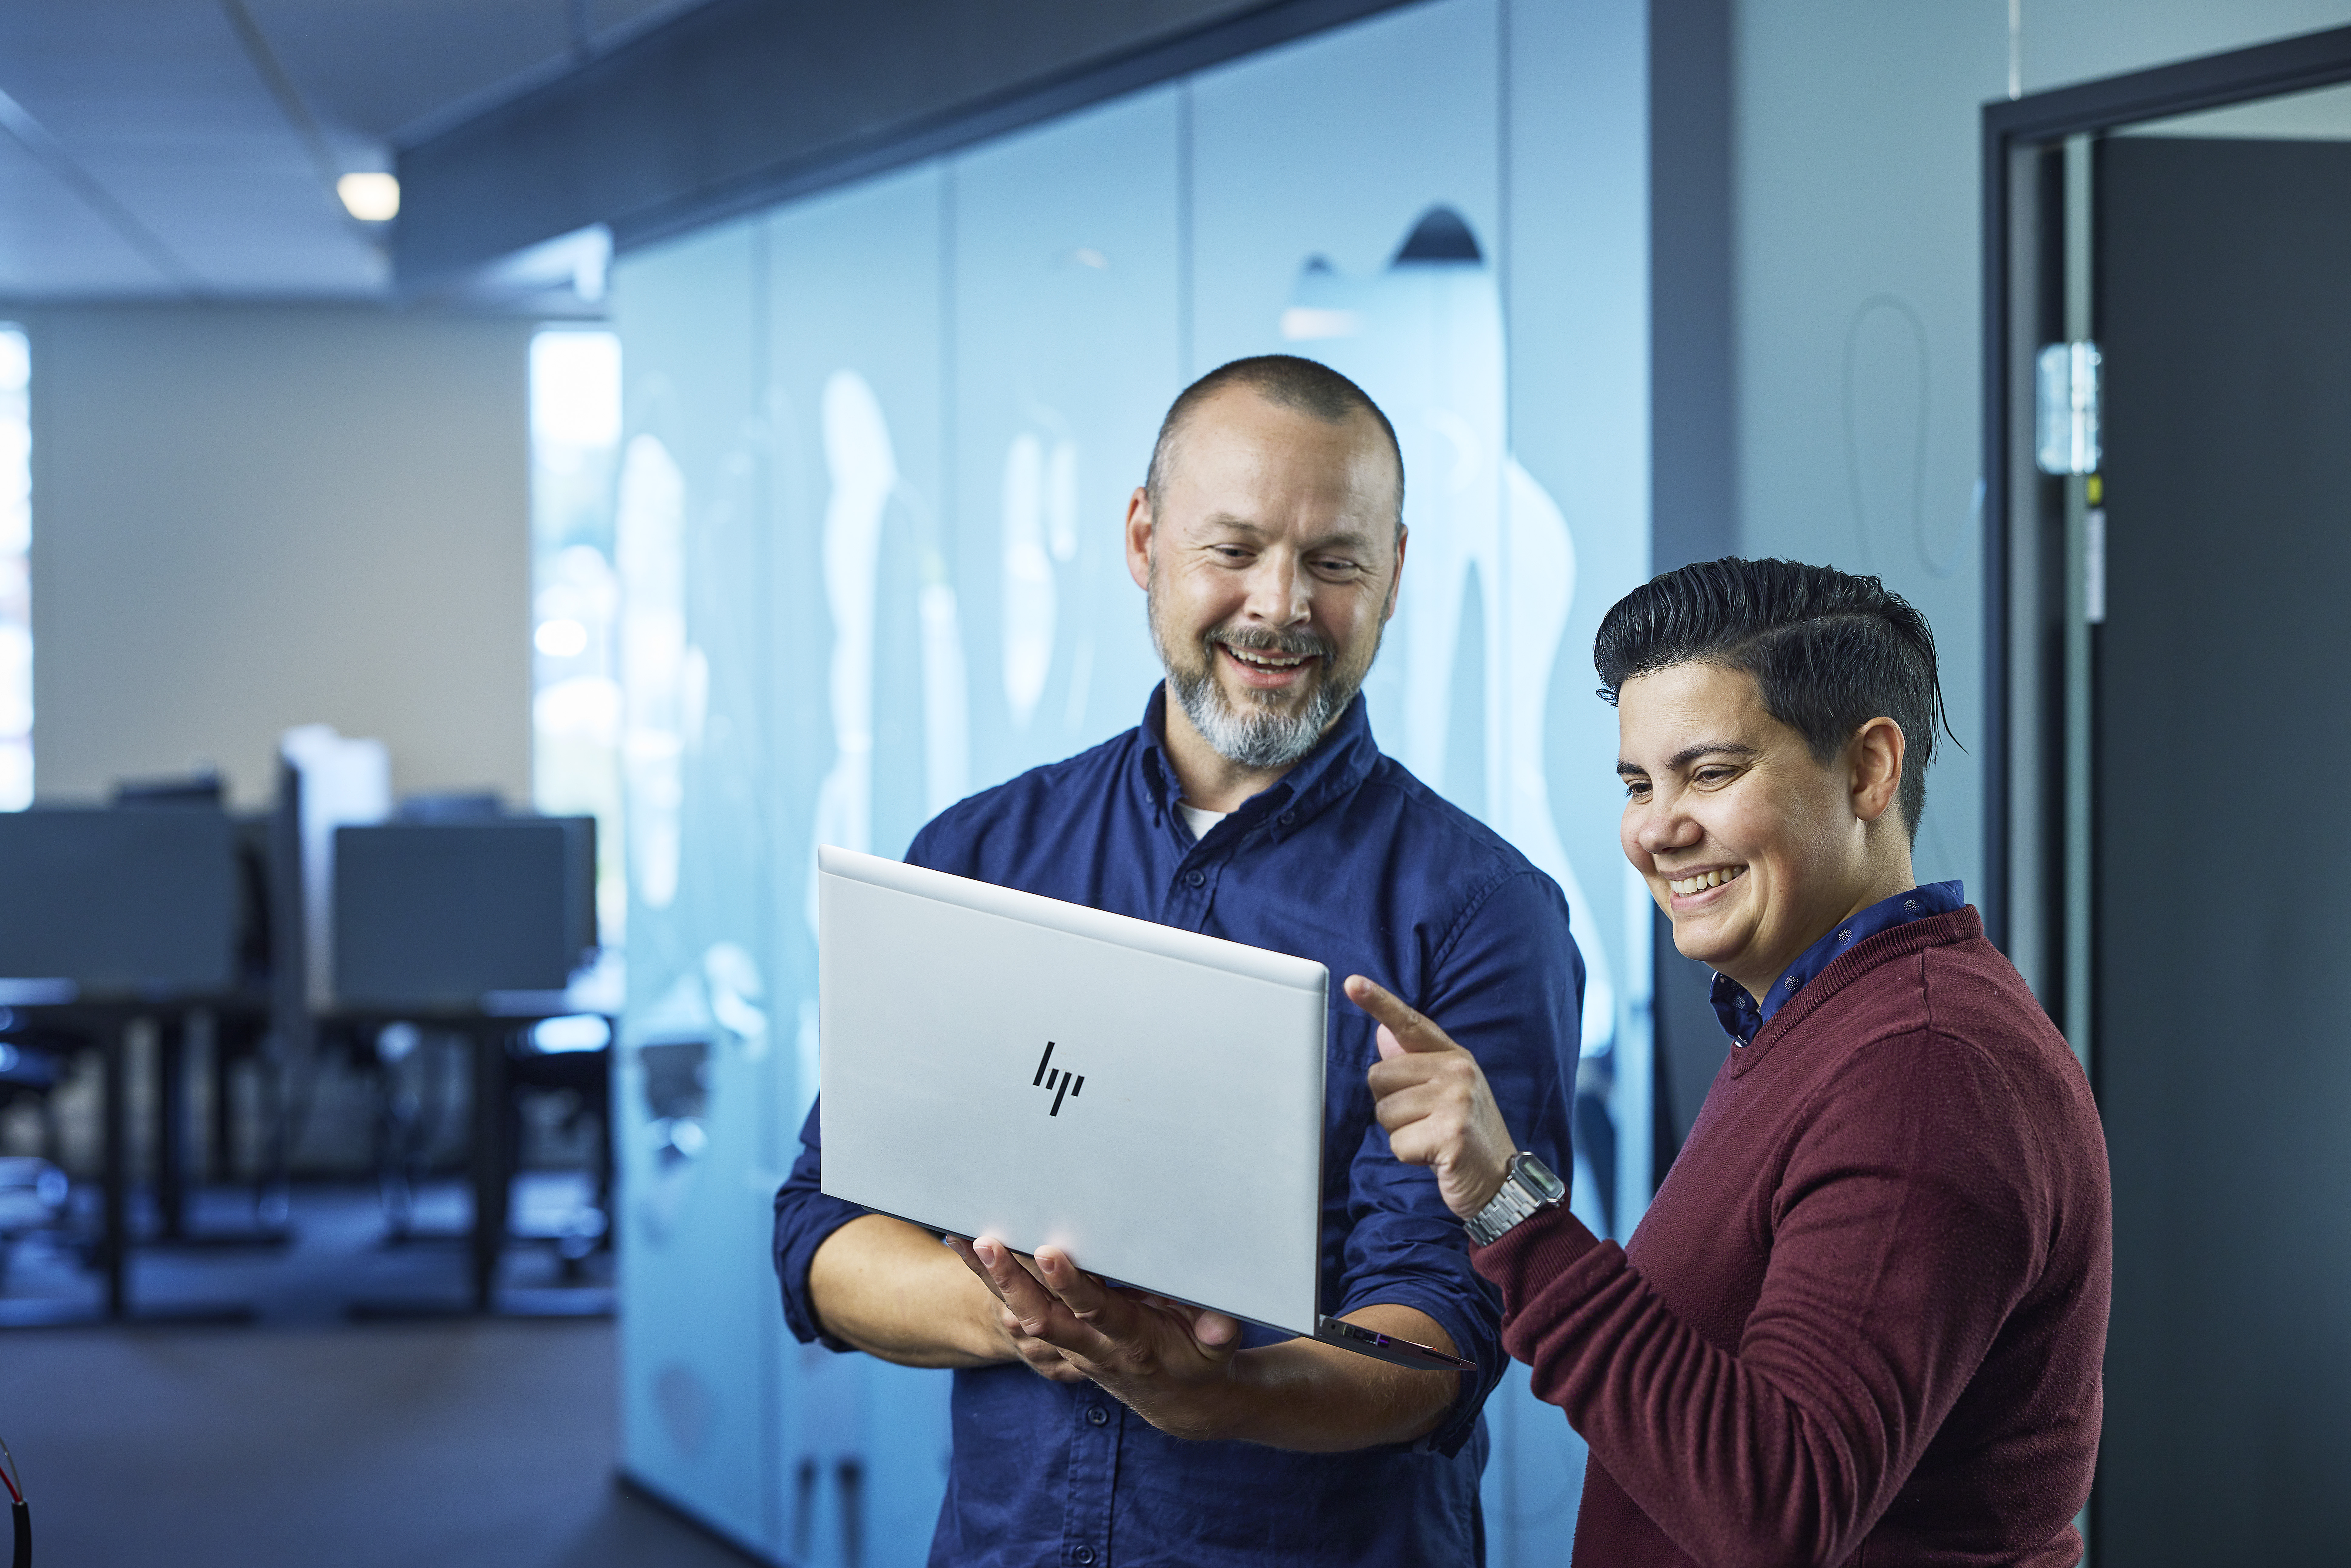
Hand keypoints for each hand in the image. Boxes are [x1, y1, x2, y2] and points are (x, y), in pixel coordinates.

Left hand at [946, 1235, 1245, 1438]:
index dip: (1072, 1285)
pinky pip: (1016, 1310)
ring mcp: (1070, 1343)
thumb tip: (1218, 1326)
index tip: (1051, 1253)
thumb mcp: (1215, 1354)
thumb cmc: (1197, 1363)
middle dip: (1012, 1280)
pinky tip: (964, 1251)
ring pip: (1020, 1311)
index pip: (1094, 1311)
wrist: (1178, 1404)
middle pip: (1041, 1314)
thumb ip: (1216, 1335)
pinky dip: (988, 1285)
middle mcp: (1090, 1344)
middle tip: (987, 1243)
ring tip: (960, 1238)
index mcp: (1128, 1341)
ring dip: (989, 1279)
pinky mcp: (1060, 1337)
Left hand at [1346, 975, 1517, 1220]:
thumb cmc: (1465, 1133)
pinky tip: (1435, 1156)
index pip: (1410, 1023)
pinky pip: (1397, 1142)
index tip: (1352, 983)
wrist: (1500, 1180)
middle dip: (1390, 1104)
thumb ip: (1416, 1063)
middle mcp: (1458, 1072)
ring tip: (1431, 1137)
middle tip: (1423, 1120)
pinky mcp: (1450, 1135)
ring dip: (1400, 1132)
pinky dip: (1409, 1156)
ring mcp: (1456, 1102)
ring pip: (1384, 1112)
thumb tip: (1383, 1031)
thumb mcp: (1447, 1091)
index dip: (1379, 1002)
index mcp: (1454, 1057)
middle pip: (1379, 1076)